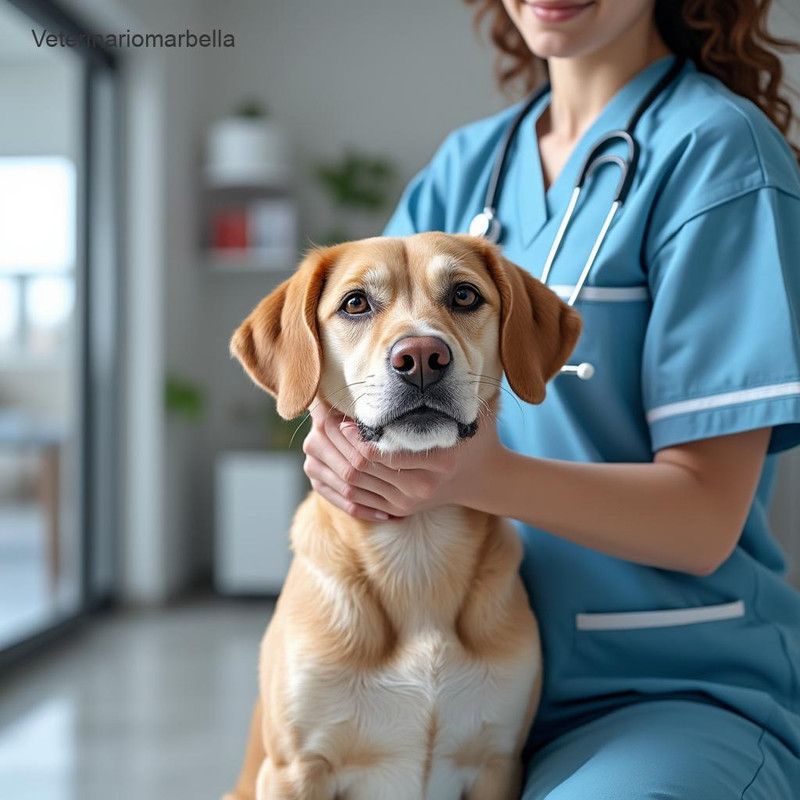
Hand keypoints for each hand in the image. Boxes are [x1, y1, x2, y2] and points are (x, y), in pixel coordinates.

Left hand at [302, 400, 503, 520]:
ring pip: (355, 484)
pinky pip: (356, 499)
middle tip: (324, 421)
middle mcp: (424, 487)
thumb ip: (453, 390)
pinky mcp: (397, 511)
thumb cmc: (472, 434)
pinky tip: (332, 457)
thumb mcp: (468, 411)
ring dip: (334, 459)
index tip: (343, 417)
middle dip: (339, 444)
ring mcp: (408, 503)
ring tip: (324, 435)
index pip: (384, 451)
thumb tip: (429, 356)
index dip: (357, 435)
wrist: (481, 478)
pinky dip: (338, 479)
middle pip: (364, 467)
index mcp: (441, 461)